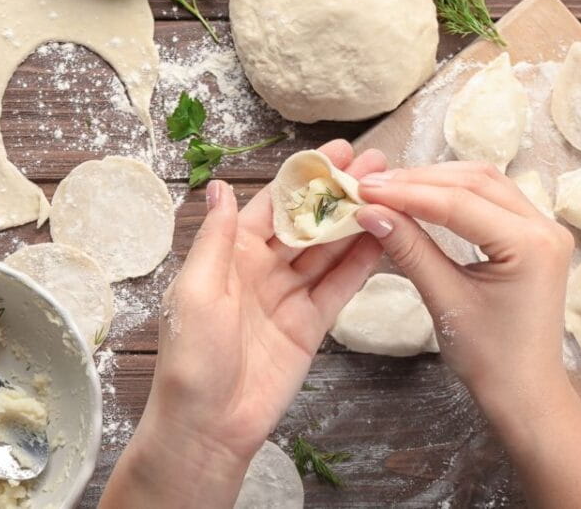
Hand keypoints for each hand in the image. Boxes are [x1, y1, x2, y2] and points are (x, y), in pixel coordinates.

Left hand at [101, 140, 386, 507]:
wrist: (209, 428)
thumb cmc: (190, 360)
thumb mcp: (196, 290)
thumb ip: (217, 238)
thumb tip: (220, 185)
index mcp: (228, 256)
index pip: (271, 205)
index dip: (303, 178)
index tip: (336, 152)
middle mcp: (260, 270)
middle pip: (305, 223)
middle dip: (338, 194)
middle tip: (375, 164)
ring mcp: (287, 297)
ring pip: (327, 251)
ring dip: (355, 222)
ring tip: (389, 192)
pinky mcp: (310, 325)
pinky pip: (339, 287)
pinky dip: (361, 263)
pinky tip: (385, 238)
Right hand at [353, 162, 574, 416]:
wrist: (524, 391)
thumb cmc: (488, 357)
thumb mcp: (444, 300)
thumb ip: (409, 249)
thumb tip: (368, 212)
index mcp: (530, 244)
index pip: (458, 202)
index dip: (406, 192)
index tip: (364, 189)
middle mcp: (544, 226)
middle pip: (474, 181)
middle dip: (418, 180)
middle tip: (371, 185)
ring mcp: (542, 227)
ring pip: (483, 182)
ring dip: (434, 180)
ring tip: (389, 186)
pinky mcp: (532, 234)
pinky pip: (490, 198)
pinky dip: (452, 192)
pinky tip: (420, 195)